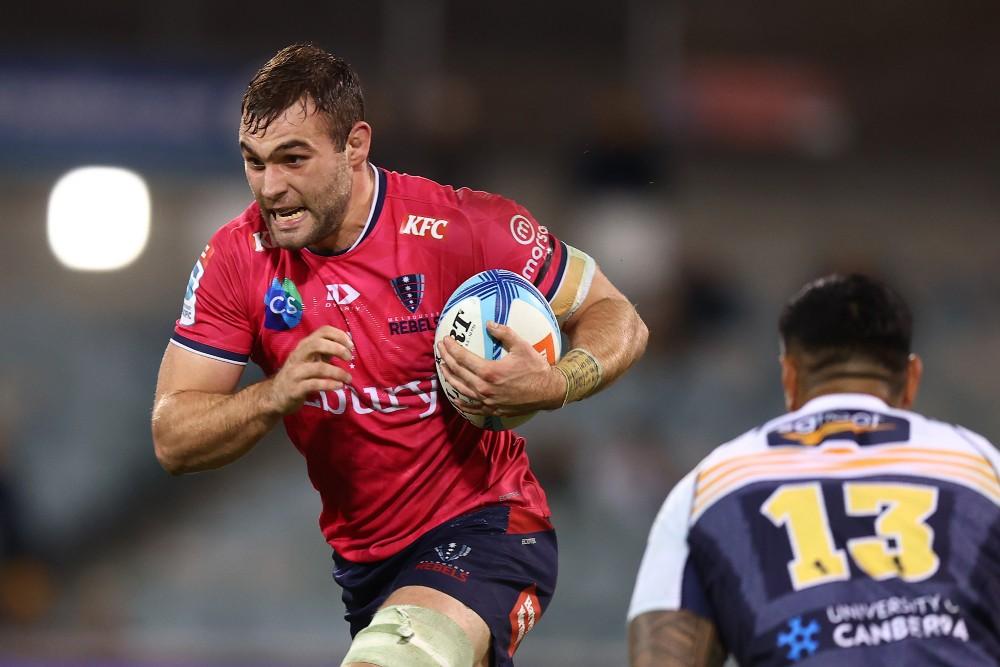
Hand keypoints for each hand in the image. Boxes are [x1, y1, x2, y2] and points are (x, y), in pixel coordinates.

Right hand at [268, 326, 353, 414]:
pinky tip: (339, 386)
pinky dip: (329, 384)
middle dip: (338, 349)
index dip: (339, 335)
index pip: (323, 331)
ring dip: (338, 372)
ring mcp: (296, 372)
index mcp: (305, 346)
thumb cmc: (298, 375)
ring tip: (348, 379)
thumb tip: (347, 345)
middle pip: (318, 344)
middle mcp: (299, 356)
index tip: (351, 345)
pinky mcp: (295, 389)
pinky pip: (314, 384)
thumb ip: (326, 351)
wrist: (275, 396)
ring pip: (318, 367)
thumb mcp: (311, 359)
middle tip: (349, 358)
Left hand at [436, 321, 564, 415]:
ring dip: (449, 377)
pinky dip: (461, 403)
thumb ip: (504, 333)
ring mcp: (487, 401)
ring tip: (443, 367)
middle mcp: (484, 388)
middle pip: (458, 372)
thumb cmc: (535, 368)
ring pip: (461, 389)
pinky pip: (472, 407)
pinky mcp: (492, 410)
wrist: (548, 391)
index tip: (445, 339)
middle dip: (446, 358)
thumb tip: (489, 323)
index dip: (452, 348)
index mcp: (489, 372)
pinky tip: (455, 398)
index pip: (463, 358)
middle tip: (440, 348)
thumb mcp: (522, 346)